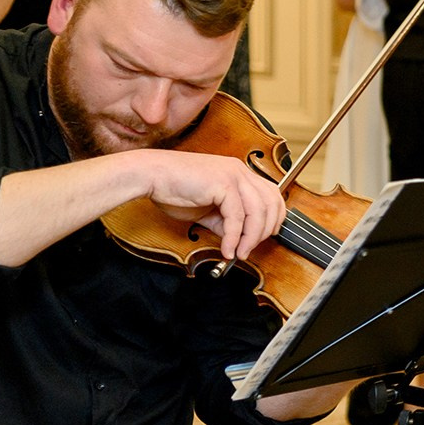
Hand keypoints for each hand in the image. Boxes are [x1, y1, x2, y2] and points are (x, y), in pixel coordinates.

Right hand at [131, 149, 287, 261]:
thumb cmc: (173, 189)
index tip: (266, 236)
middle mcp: (240, 171)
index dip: (274, 218)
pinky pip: (237, 217)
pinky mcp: (223, 183)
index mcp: (239, 173)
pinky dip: (234, 238)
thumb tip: (239, 240)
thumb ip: (226, 222)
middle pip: (272, 203)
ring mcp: (233, 175)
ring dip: (251, 238)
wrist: (149, 176)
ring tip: (239, 253)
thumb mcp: (207, 209)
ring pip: (258, 212)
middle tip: (251, 248)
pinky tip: (227, 249)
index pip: (272, 194)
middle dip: (266, 230)